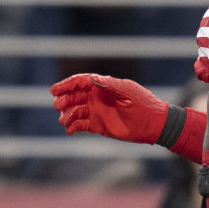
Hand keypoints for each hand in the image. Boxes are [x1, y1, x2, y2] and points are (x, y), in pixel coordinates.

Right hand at [51, 73, 168, 143]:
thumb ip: (110, 85)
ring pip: (74, 111)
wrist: (154, 124)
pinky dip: (72, 127)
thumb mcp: (128, 92)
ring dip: (66, 115)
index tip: (54, 90)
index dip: (65, 85)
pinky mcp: (97, 125)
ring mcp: (96, 111)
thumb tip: (92, 77)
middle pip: (72, 96)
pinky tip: (71, 130)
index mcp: (103, 87)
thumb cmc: (143, 105)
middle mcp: (97, 98)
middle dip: (63, 100)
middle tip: (59, 106)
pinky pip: (80, 125)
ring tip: (66, 120)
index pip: (79, 83)